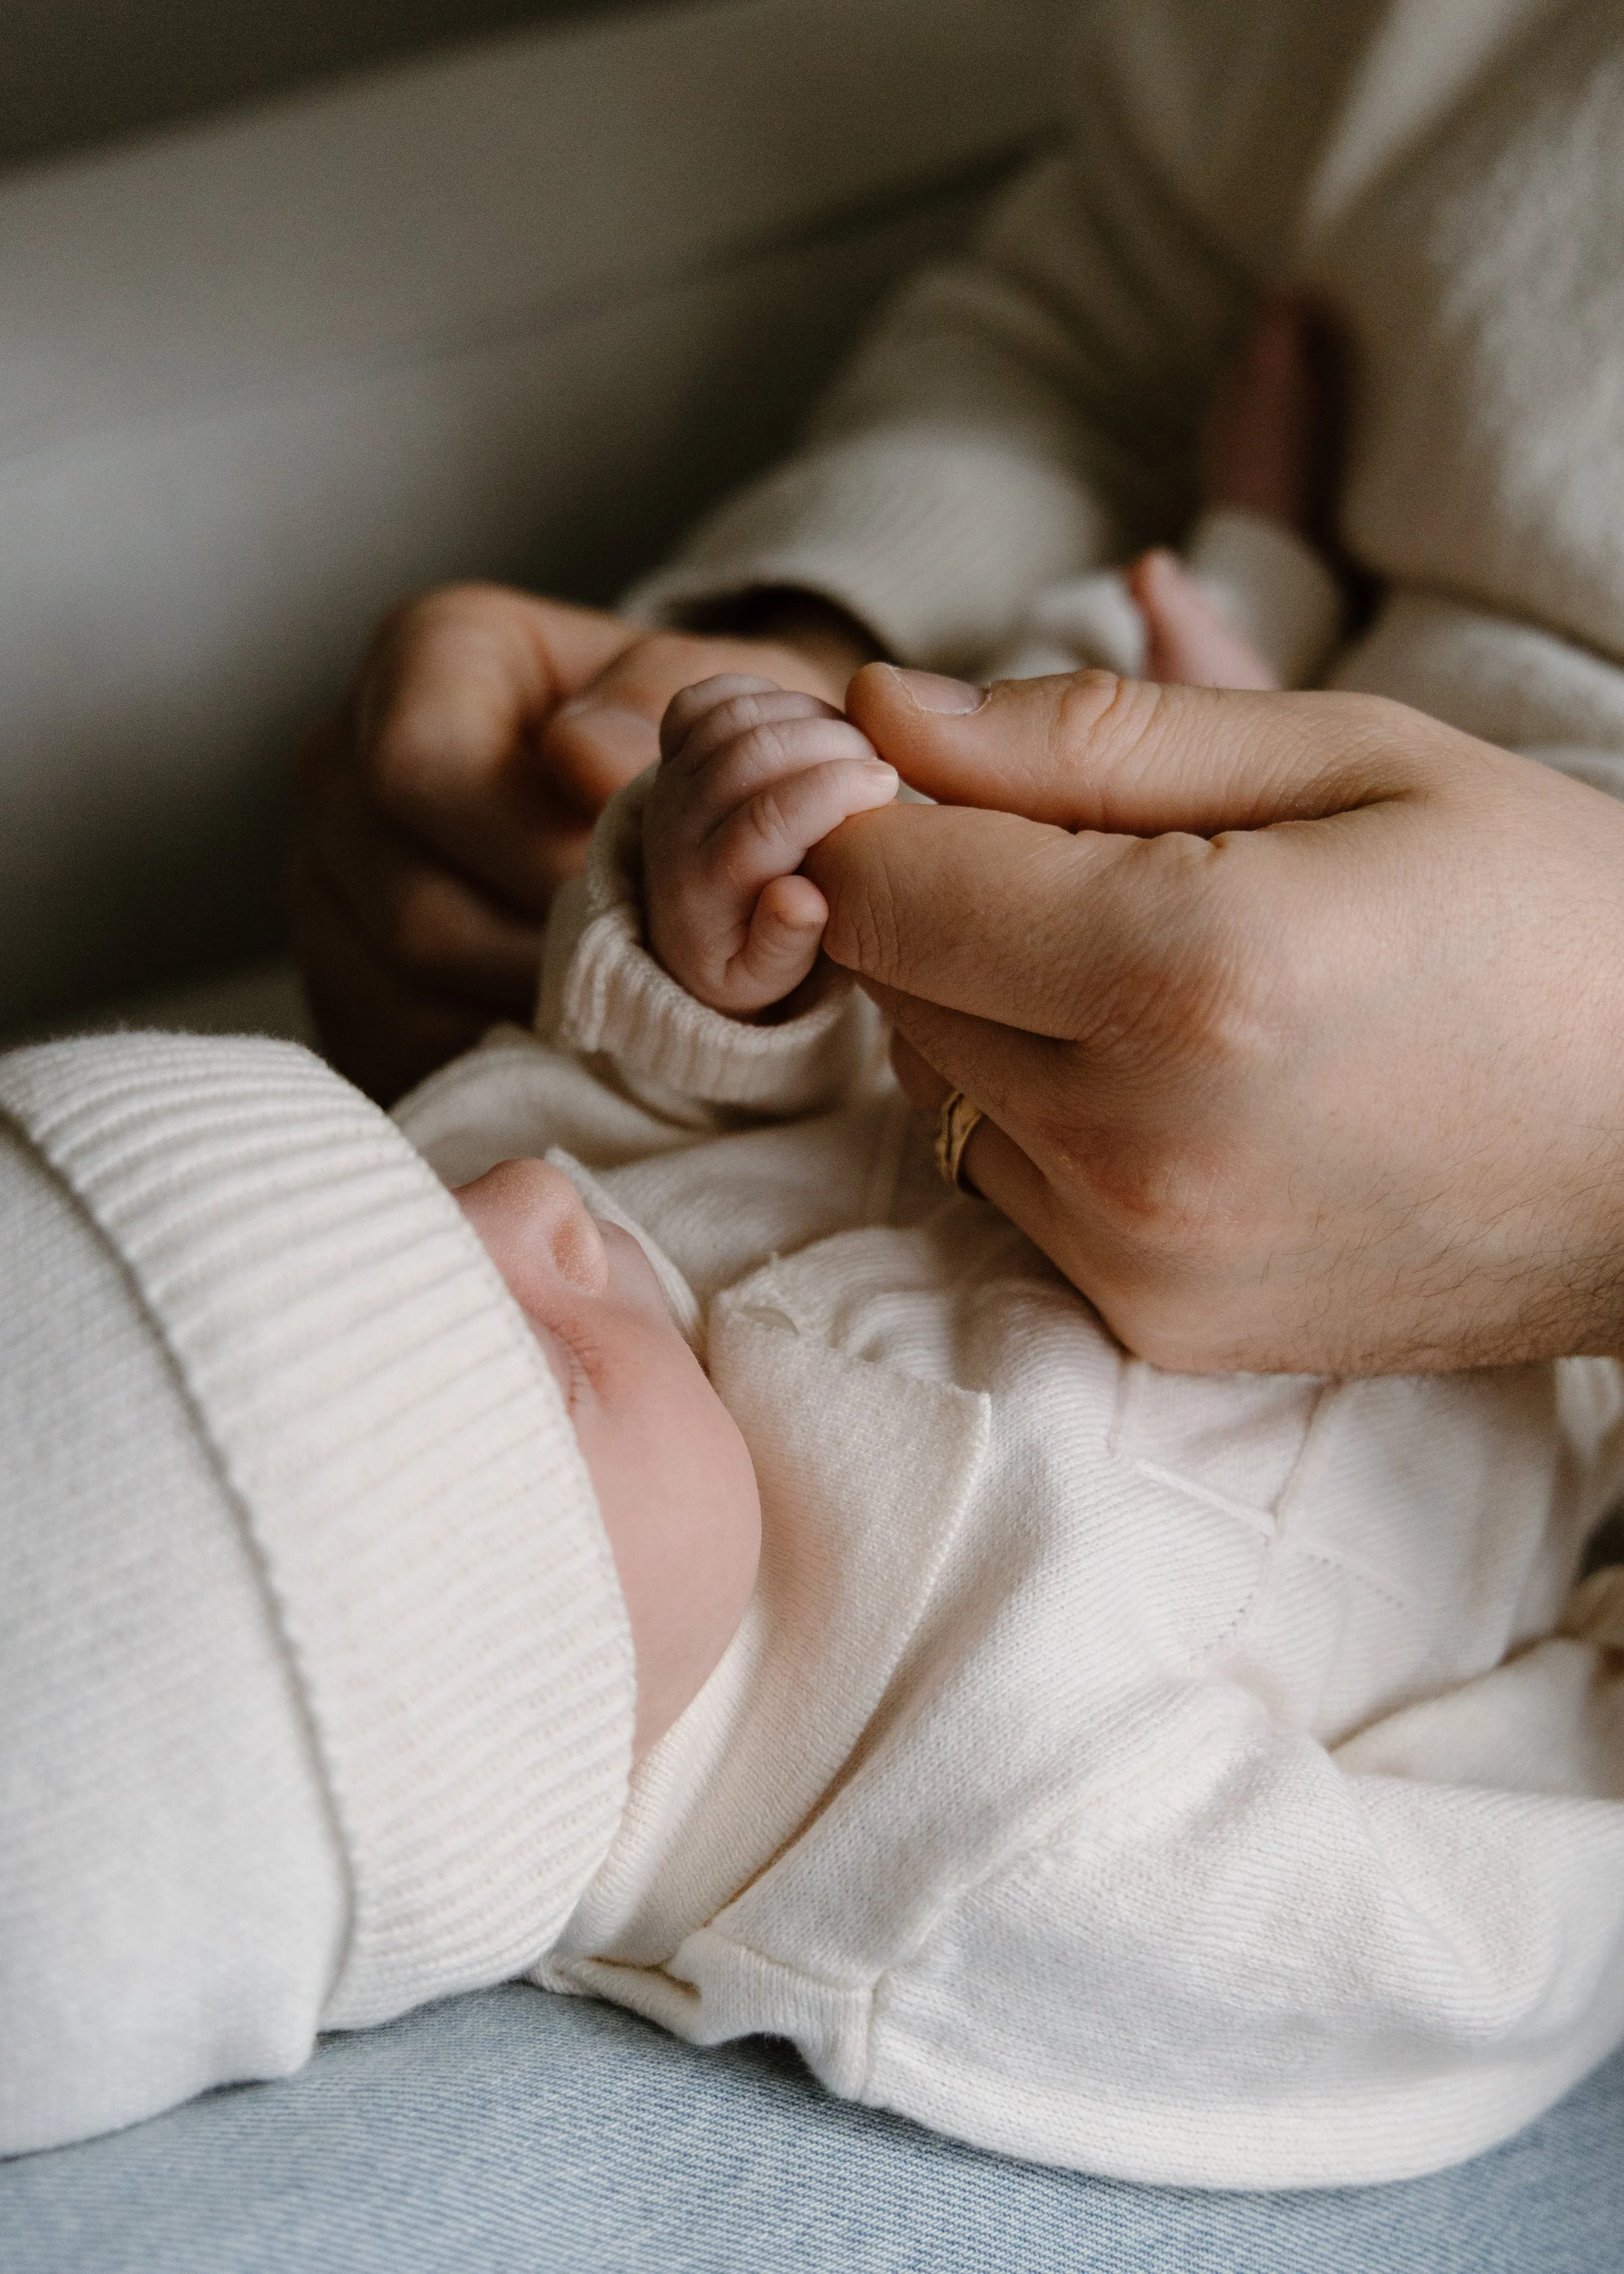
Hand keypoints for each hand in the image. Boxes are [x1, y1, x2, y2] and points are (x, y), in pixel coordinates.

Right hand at [290, 583, 876, 1100]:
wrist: (675, 807)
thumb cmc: (700, 749)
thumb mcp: (719, 700)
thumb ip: (668, 707)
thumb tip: (592, 764)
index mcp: (429, 655)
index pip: (420, 767)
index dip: (531, 853)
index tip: (640, 892)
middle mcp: (345, 762)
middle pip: (414, 905)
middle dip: (551, 959)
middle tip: (656, 984)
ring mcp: (327, 881)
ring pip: (403, 991)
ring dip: (531, 1019)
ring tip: (631, 1018)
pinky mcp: (343, 982)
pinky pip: (397, 1050)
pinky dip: (501, 1062)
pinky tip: (583, 1048)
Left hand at [644, 676, 897, 1014]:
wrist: (682, 940)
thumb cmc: (743, 962)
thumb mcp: (767, 980)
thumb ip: (785, 943)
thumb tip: (802, 898)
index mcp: (704, 888)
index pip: (765, 819)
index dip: (833, 789)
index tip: (887, 785)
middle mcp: (676, 825)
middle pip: (750, 752)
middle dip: (829, 742)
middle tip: (881, 764)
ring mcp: (670, 780)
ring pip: (733, 715)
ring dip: (805, 713)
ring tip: (853, 746)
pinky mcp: (672, 750)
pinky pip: (706, 698)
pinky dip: (761, 693)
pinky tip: (803, 723)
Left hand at [805, 664, 1623, 1374]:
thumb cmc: (1550, 923)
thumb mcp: (1355, 758)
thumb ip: (1092, 734)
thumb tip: (878, 710)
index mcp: (1185, 972)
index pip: (880, 882)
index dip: (883, 805)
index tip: (948, 772)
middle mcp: (1136, 1140)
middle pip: (889, 984)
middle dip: (942, 895)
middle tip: (1081, 850)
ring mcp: (1140, 1255)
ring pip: (933, 1086)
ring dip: (984, 1004)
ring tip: (1145, 958)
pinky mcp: (1156, 1325)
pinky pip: (1006, 1181)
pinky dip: (1040, 1110)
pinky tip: (1171, 1068)